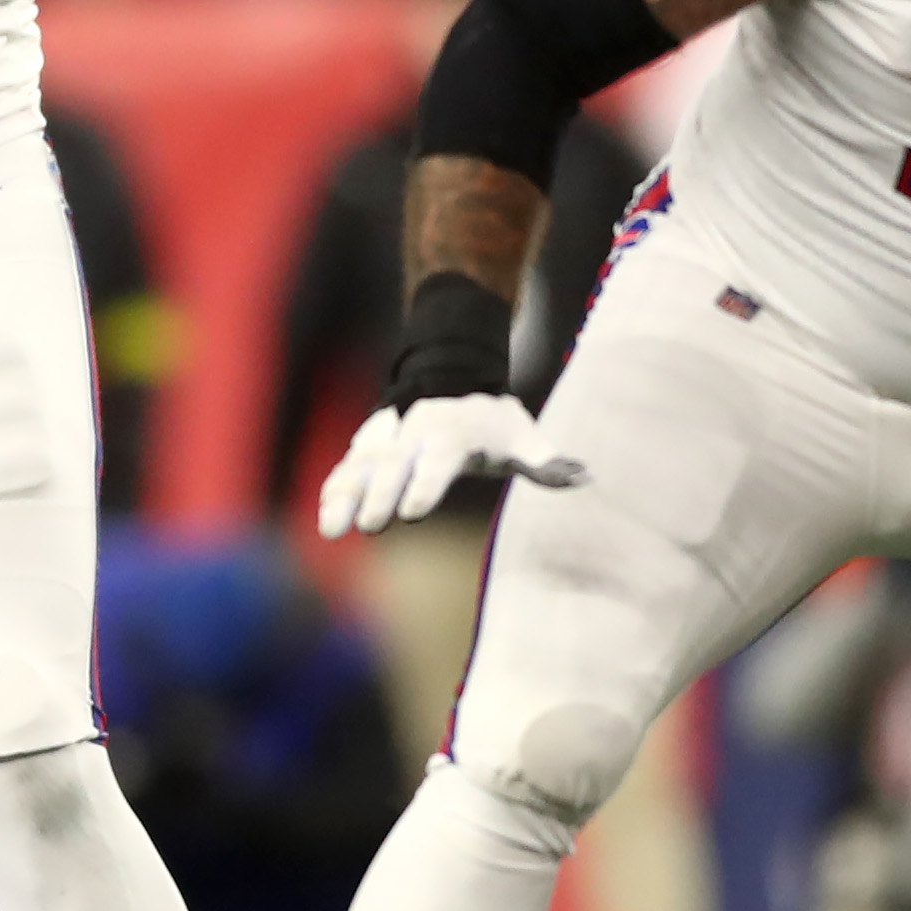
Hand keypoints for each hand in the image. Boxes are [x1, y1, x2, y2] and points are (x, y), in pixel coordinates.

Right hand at [317, 392, 585, 538]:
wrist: (452, 380)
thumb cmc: (493, 422)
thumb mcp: (523, 435)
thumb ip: (546, 460)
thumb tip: (584, 475)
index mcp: (453, 433)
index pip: (438, 459)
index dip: (426, 483)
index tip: (415, 512)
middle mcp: (415, 435)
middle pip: (394, 465)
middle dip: (381, 494)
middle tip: (371, 525)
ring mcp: (389, 440)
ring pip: (362, 467)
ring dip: (346, 496)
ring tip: (333, 530)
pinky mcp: (370, 449)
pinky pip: (348, 468)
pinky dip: (335, 490)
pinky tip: (326, 518)